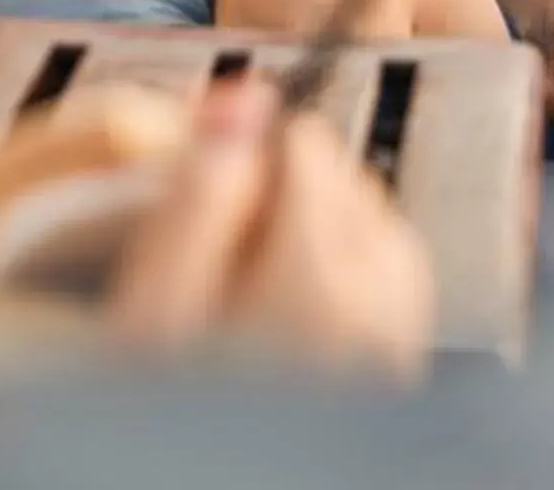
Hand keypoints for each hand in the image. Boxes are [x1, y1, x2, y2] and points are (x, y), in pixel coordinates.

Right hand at [108, 80, 433, 383]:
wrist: (212, 468)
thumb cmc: (174, 406)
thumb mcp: (152, 301)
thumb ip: (196, 195)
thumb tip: (241, 102)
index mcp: (318, 282)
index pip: (303, 143)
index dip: (243, 151)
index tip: (205, 183)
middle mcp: (379, 310)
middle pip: (344, 178)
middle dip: (284, 191)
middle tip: (220, 245)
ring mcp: (398, 339)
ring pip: (373, 221)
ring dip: (317, 227)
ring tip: (253, 273)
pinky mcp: (401, 361)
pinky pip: (391, 274)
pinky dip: (350, 269)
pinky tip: (299, 300)